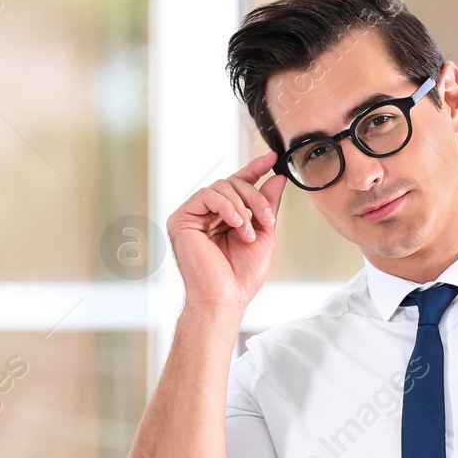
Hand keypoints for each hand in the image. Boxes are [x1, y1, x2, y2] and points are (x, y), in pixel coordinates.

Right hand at [166, 151, 288, 319]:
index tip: (272, 159)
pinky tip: (235, 224)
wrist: (225, 297)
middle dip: (254, 196)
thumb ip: (267, 205)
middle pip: (233, 183)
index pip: (239, 186)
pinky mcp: (181, 219)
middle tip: (266, 218)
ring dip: (242, 206)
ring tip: (248, 232)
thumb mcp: (264, 233)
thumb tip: (276, 177)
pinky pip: (206, 195)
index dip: (255, 169)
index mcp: (225, 217)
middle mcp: (207, 214)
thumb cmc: (241, 275)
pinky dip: (226, 206)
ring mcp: (193, 216)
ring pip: (222, 186)